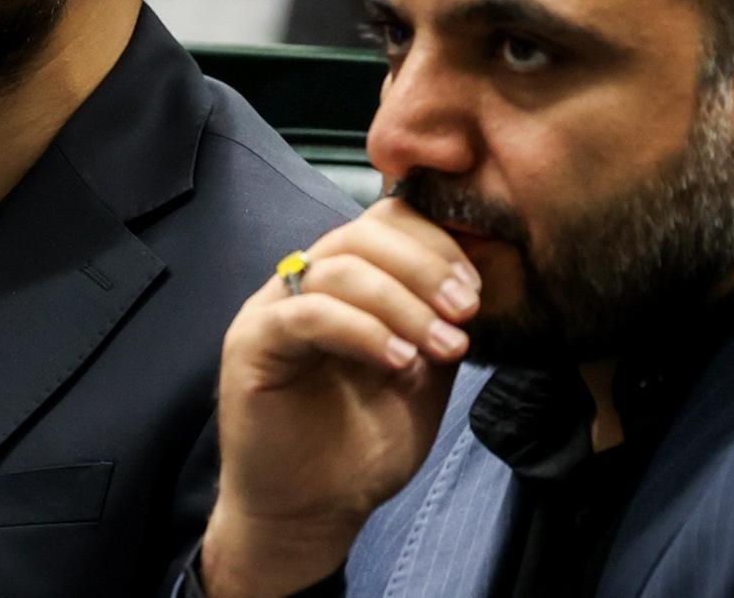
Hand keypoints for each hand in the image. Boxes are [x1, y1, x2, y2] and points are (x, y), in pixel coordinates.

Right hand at [200, 195, 481, 596]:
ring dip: (403, 303)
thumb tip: (481, 277)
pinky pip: (308, 313)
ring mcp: (274, 306)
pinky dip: (362, 330)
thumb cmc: (364, 444)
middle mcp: (307, 280)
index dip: (437, 245)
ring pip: (341, 267)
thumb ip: (440, 320)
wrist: (315, 511)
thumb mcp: (424, 373)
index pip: (388, 222)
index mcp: (347, 278)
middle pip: (365, 233)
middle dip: (426, 267)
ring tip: (441, 346)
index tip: (476, 290)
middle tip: (464, 312)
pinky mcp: (253, 341)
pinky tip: (399, 360)